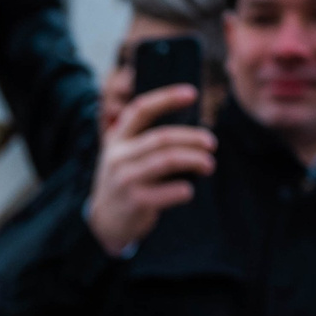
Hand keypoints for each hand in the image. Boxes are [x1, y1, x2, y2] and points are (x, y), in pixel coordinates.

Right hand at [84, 85, 215, 255]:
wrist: (104, 223)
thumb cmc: (124, 183)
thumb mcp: (123, 156)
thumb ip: (144, 140)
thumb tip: (191, 130)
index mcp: (117, 139)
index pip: (141, 110)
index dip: (167, 98)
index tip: (193, 93)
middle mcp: (118, 157)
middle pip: (162, 137)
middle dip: (192, 138)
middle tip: (212, 143)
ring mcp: (125, 180)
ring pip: (168, 160)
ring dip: (195, 160)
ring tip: (209, 165)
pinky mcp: (135, 202)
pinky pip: (168, 191)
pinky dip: (184, 189)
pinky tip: (189, 190)